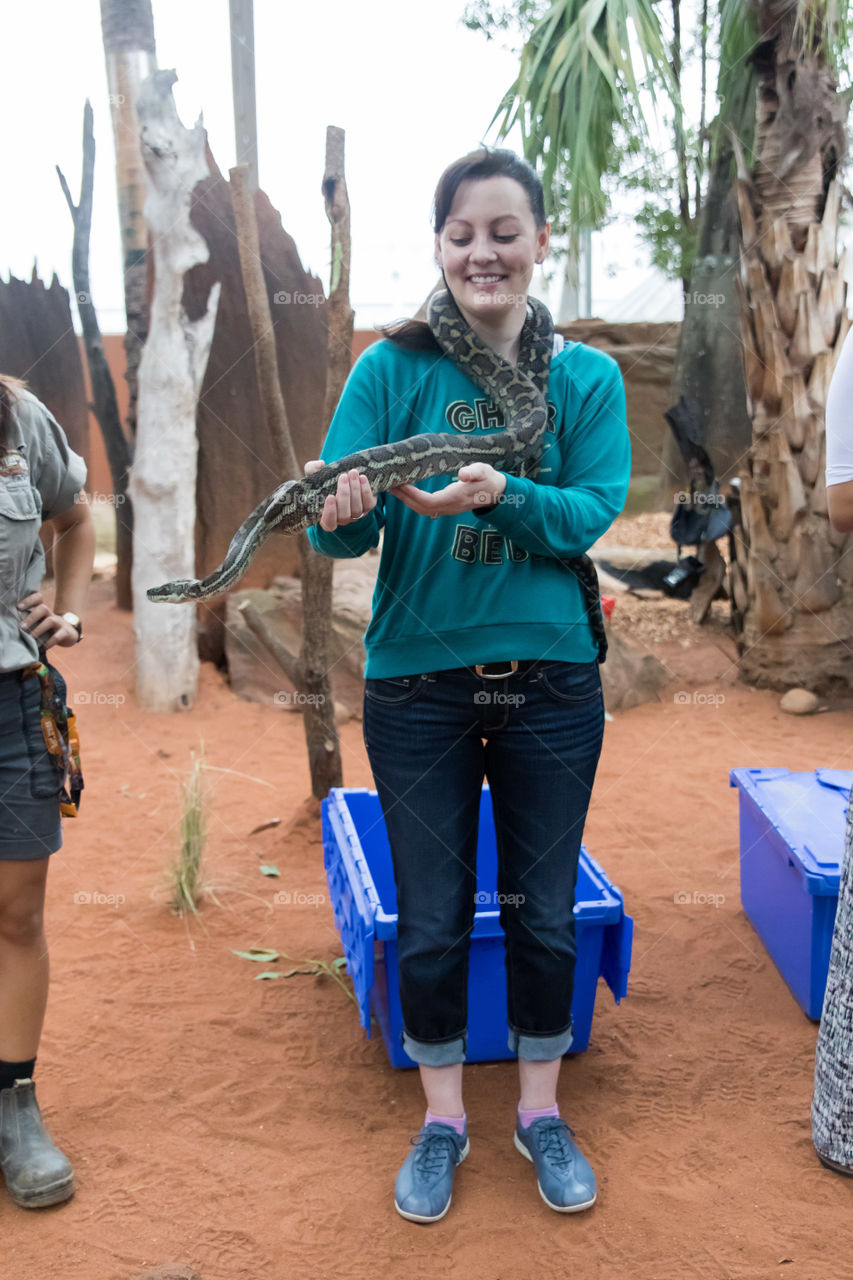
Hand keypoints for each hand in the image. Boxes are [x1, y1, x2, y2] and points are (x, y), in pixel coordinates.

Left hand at [17, 592, 79, 649]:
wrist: (69, 634)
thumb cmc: (49, 629)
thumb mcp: (41, 623)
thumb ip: (31, 623)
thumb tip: (16, 628)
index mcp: (44, 610)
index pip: (38, 598)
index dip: (29, 600)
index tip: (18, 607)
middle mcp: (51, 614)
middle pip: (43, 608)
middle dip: (31, 617)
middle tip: (22, 627)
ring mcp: (60, 623)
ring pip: (51, 621)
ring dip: (39, 629)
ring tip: (31, 638)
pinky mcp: (65, 633)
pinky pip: (57, 637)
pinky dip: (48, 643)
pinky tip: (41, 649)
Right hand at [304, 461, 377, 531]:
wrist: (344, 479)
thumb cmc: (325, 482)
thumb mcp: (315, 475)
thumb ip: (312, 469)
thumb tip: (320, 465)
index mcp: (327, 517)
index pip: (329, 523)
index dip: (330, 513)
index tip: (330, 496)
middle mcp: (342, 520)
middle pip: (344, 515)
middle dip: (344, 495)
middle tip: (343, 477)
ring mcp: (356, 515)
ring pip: (357, 509)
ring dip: (355, 489)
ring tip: (352, 473)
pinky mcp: (368, 507)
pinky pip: (369, 504)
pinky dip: (366, 490)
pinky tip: (362, 477)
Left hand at [391, 463, 507, 518]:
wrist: (497, 492)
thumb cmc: (489, 479)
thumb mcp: (484, 471)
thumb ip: (475, 472)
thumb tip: (463, 474)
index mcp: (456, 497)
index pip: (429, 501)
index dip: (413, 494)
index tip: (401, 483)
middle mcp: (450, 506)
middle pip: (421, 508)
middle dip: (404, 498)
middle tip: (389, 485)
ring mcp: (448, 509)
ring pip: (422, 510)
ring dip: (407, 500)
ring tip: (393, 487)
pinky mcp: (447, 507)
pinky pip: (427, 508)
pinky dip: (414, 501)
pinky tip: (406, 492)